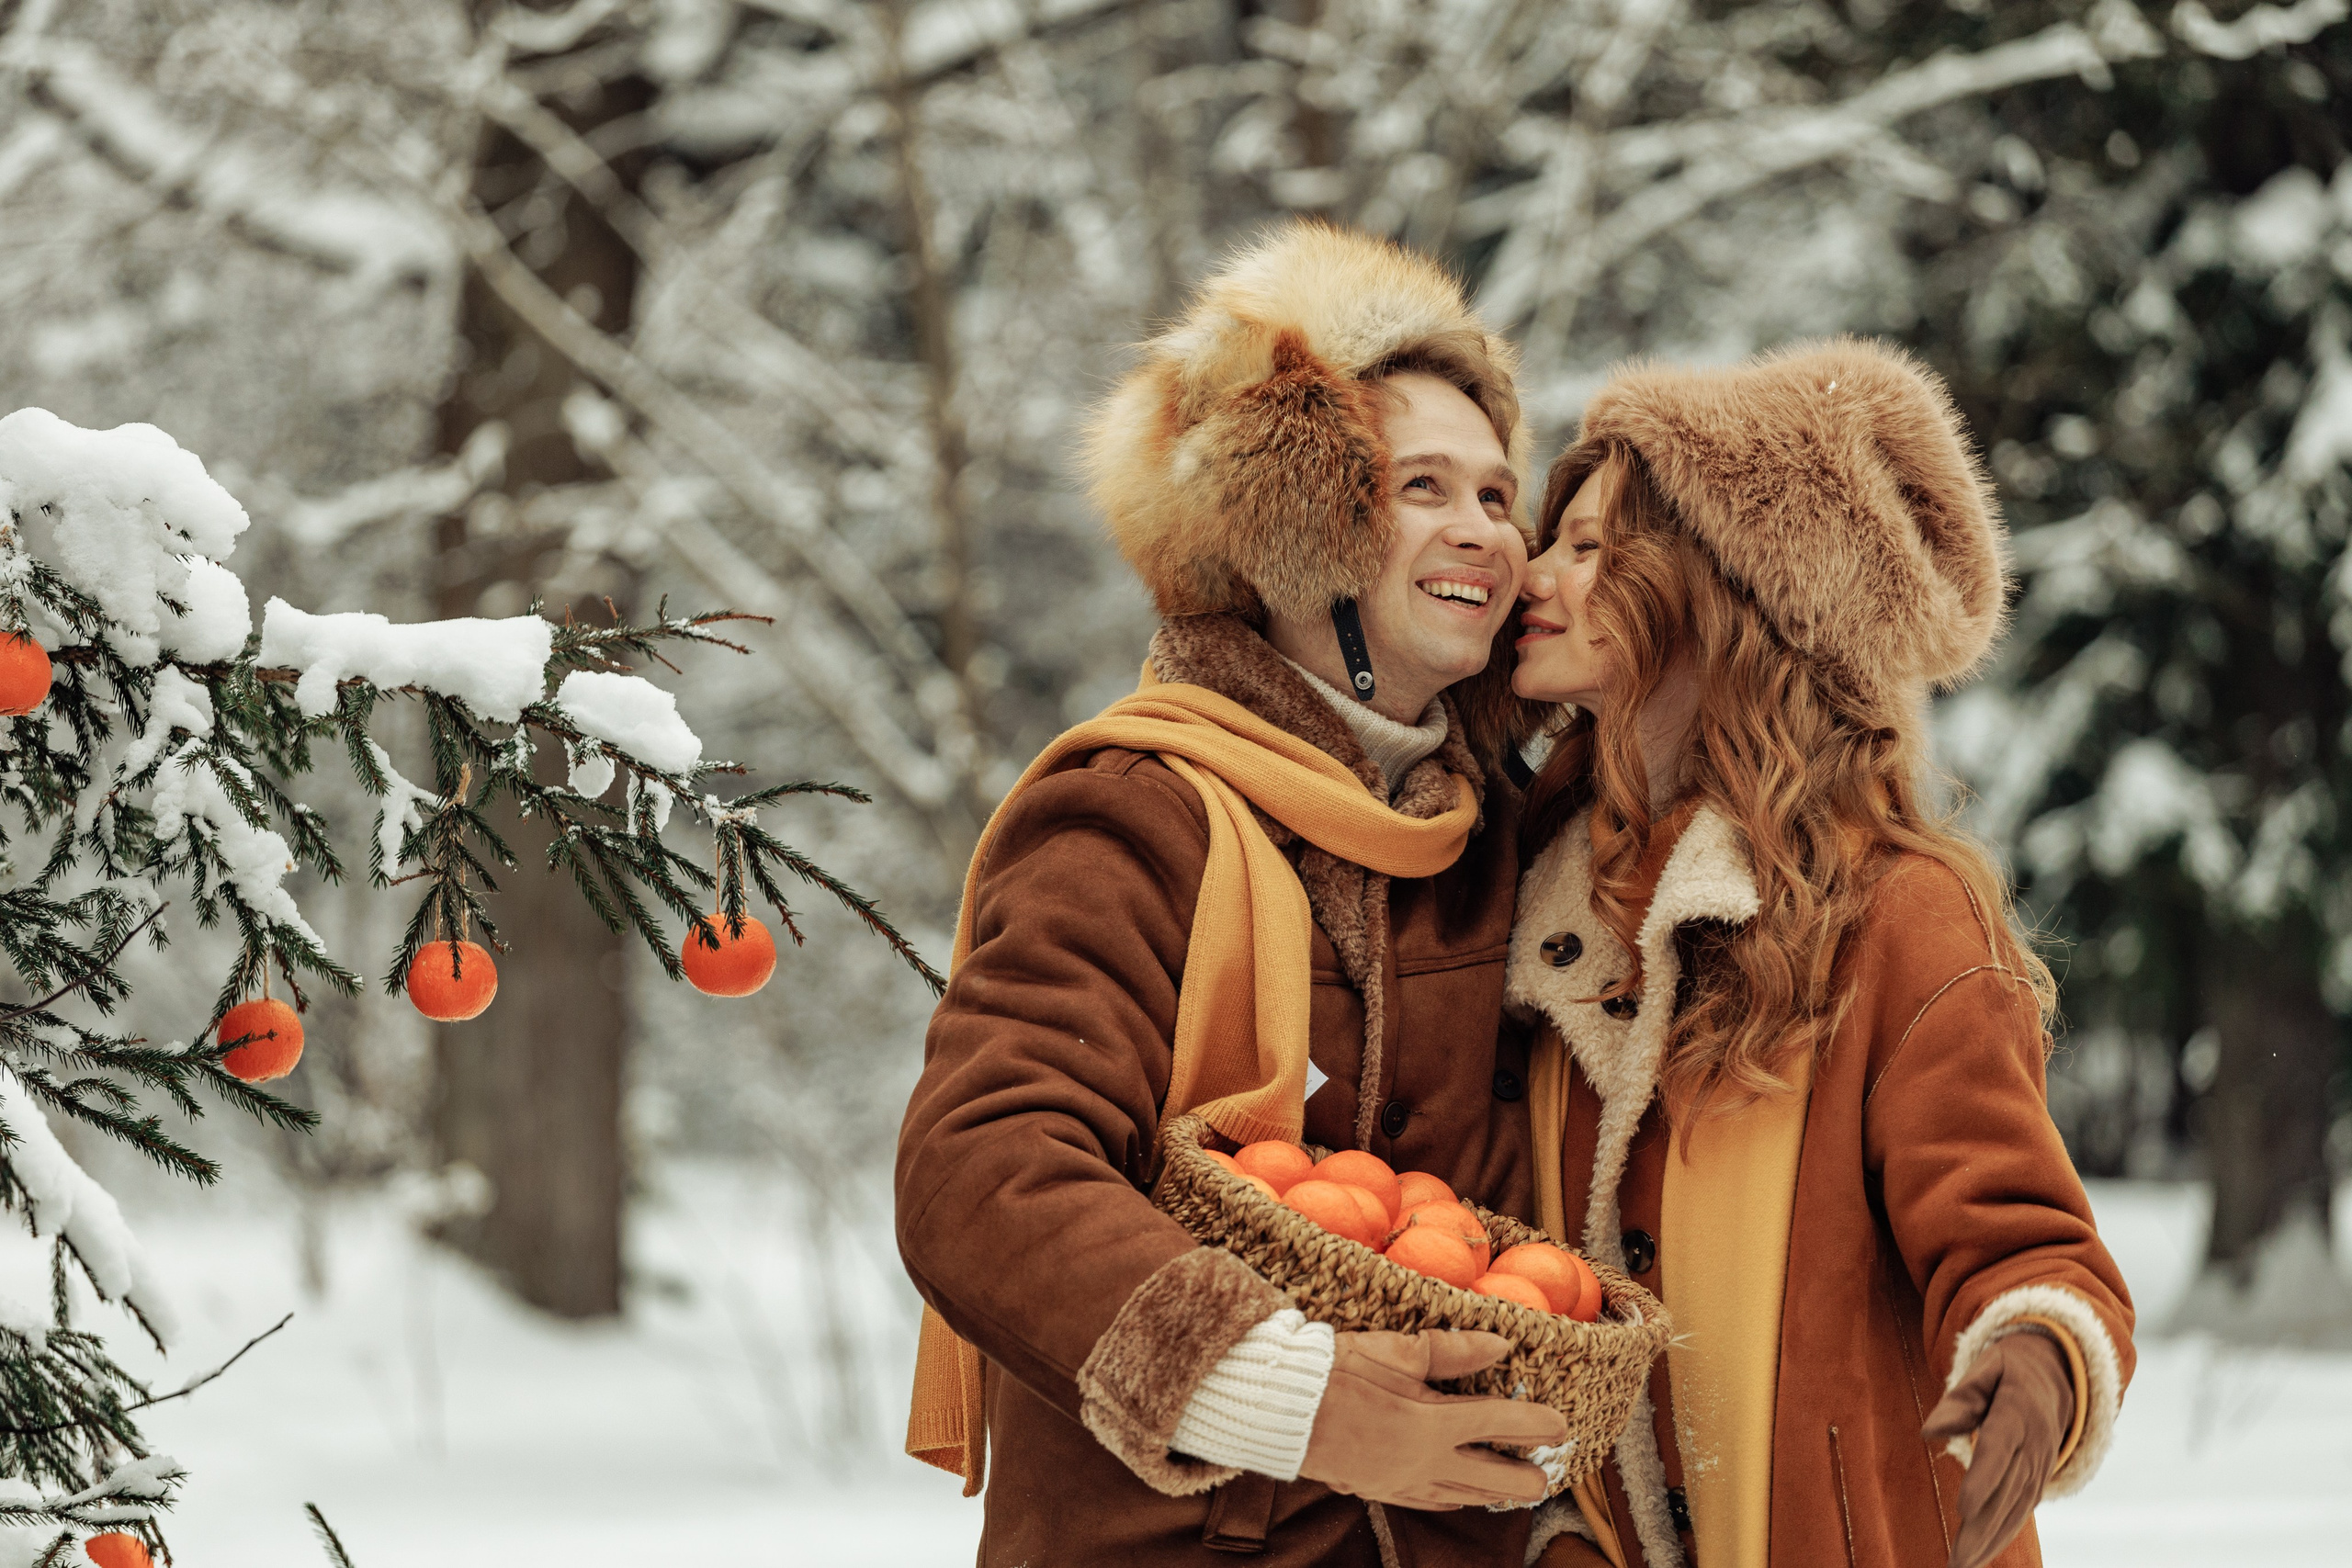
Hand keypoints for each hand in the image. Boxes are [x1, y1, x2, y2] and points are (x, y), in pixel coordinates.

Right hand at [1297, 1329, 1566, 1510]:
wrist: (1281, 1409)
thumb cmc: (1335, 1372)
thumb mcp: (1395, 1351)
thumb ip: (1452, 1351)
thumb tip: (1499, 1344)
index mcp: (1432, 1424)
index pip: (1499, 1423)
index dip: (1535, 1424)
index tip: (1560, 1425)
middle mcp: (1425, 1462)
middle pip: (1491, 1478)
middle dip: (1524, 1478)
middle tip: (1547, 1475)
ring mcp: (1403, 1481)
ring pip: (1462, 1496)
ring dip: (1493, 1494)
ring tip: (1516, 1494)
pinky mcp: (1380, 1489)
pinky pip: (1429, 1501)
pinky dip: (1454, 1500)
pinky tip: (1459, 1500)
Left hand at [1921, 1328, 2074, 1567]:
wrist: (2056, 1376)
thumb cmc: (2008, 1371)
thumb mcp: (1985, 1368)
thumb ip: (1959, 1399)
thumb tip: (1928, 1432)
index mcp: (2018, 1412)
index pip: (2000, 1448)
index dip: (1984, 1479)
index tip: (1964, 1506)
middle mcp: (2035, 1445)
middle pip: (2007, 1489)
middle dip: (1982, 1526)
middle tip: (1957, 1558)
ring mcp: (2041, 1465)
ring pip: (2016, 1508)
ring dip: (1990, 1540)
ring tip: (1961, 1565)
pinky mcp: (2039, 1479)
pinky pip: (2023, 1510)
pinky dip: (2003, 1534)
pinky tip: (1980, 1554)